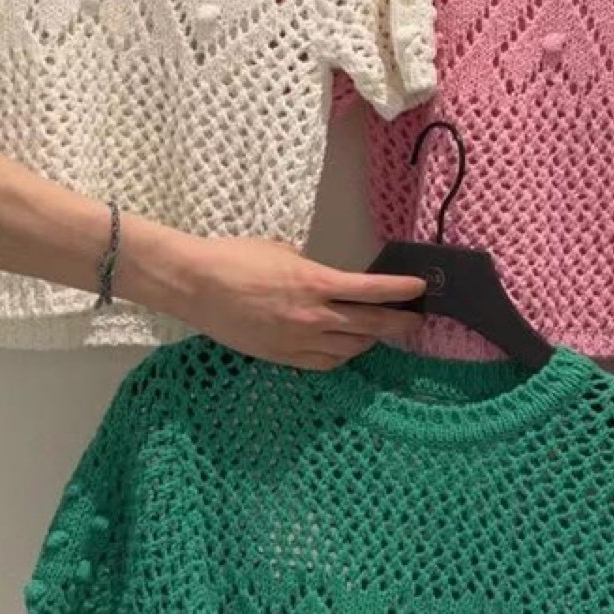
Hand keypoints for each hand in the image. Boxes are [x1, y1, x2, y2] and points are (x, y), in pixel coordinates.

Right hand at [123, 228, 424, 368]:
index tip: (419, 289)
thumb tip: (328, 279)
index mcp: (316, 282)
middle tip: (416, 319)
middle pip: (371, 324)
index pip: (372, 290)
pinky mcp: (283, 357)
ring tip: (381, 331)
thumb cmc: (234, 259)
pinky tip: (348, 347)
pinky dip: (343, 355)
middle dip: (399, 322)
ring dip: (371, 339)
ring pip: (351, 348)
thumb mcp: (283, 251)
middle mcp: (313, 316)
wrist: (194, 286)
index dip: (401, 291)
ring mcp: (298, 340)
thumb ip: (313, 267)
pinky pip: (326, 363)